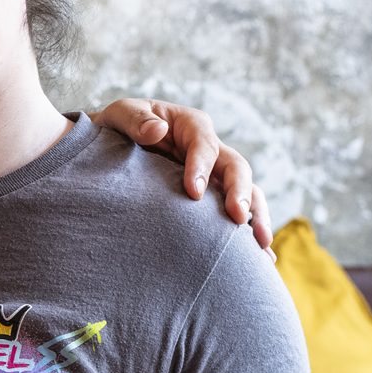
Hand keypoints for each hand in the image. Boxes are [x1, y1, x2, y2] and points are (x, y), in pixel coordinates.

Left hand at [89, 100, 271, 250]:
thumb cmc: (117, 128)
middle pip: (235, 168)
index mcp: (191, 126)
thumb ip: (135, 120)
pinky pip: (237, 213)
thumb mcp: (119, 115)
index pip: (204, 145)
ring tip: (261, 244)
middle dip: (240, 193)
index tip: (193, 192)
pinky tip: (261, 257)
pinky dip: (249, 233)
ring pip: (247, 191)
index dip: (202, 167)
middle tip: (237, 217)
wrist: (110, 150)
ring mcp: (214, 176)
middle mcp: (210, 150)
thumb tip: (157, 130)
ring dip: (256, 216)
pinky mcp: (212, 198)